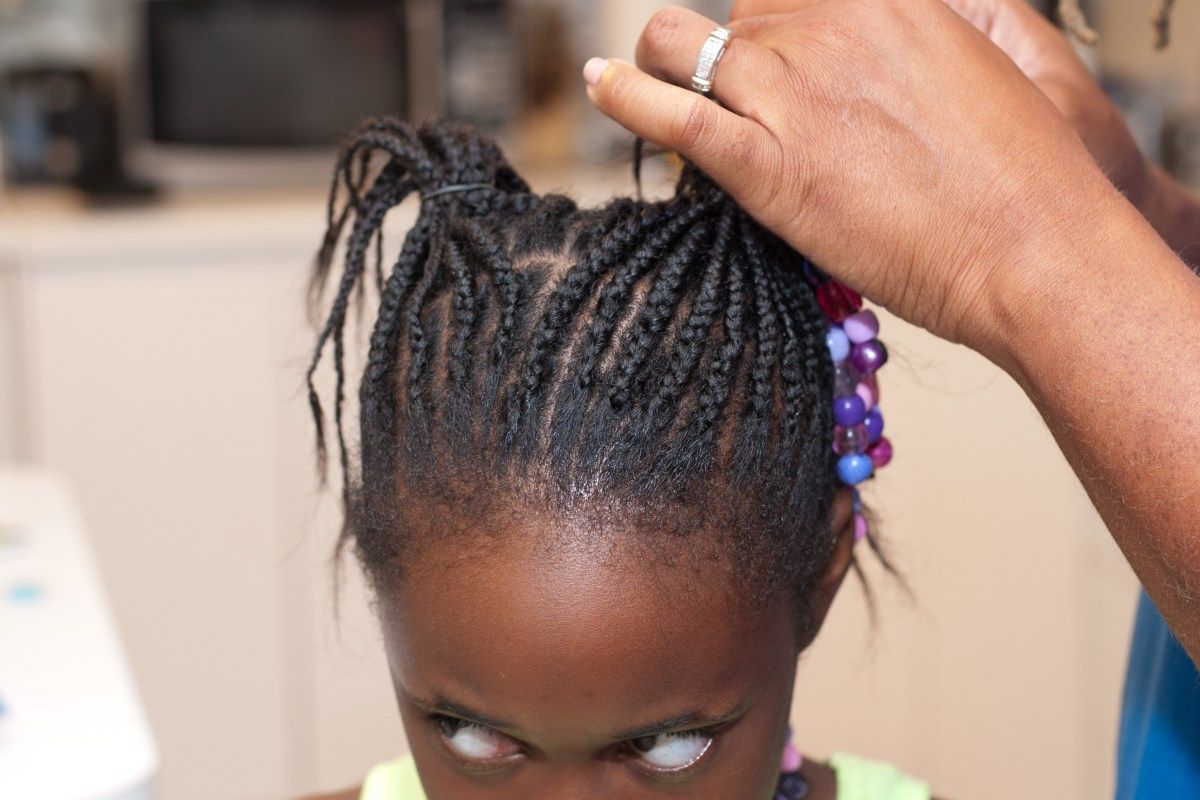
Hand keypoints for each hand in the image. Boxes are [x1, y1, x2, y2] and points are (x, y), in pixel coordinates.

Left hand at [582, 0, 1137, 360]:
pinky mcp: (765, 164)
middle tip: (740, 95)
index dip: (777, 15)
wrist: (1032, 246)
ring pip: (679, 41)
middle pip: (740, 12)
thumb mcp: (970, 68)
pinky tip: (601, 86)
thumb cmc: (1016, 175)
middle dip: (732, 50)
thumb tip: (864, 53)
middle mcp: (830, 23)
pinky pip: (666, 111)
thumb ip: (905, 42)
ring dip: (663, 59)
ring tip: (648, 80)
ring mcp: (791, 89)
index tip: (767, 39)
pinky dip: (623, 95)